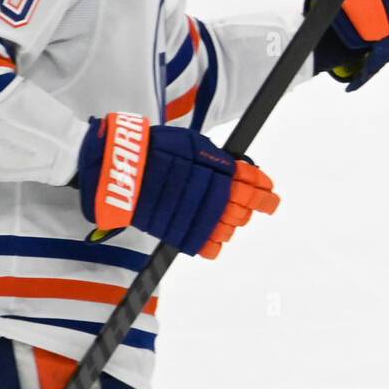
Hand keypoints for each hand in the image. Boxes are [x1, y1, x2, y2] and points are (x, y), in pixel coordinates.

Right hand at [76, 112, 279, 257]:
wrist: (119, 164)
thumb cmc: (155, 149)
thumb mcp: (191, 144)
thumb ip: (216, 159)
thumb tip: (245, 172)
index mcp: (212, 162)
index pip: (248, 180)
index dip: (262, 190)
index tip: (269, 195)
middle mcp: (205, 185)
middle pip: (239, 205)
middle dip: (248, 208)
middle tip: (251, 209)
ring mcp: (190, 207)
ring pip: (223, 224)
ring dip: (230, 224)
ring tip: (231, 223)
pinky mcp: (173, 226)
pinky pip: (200, 241)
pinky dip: (211, 244)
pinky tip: (217, 243)